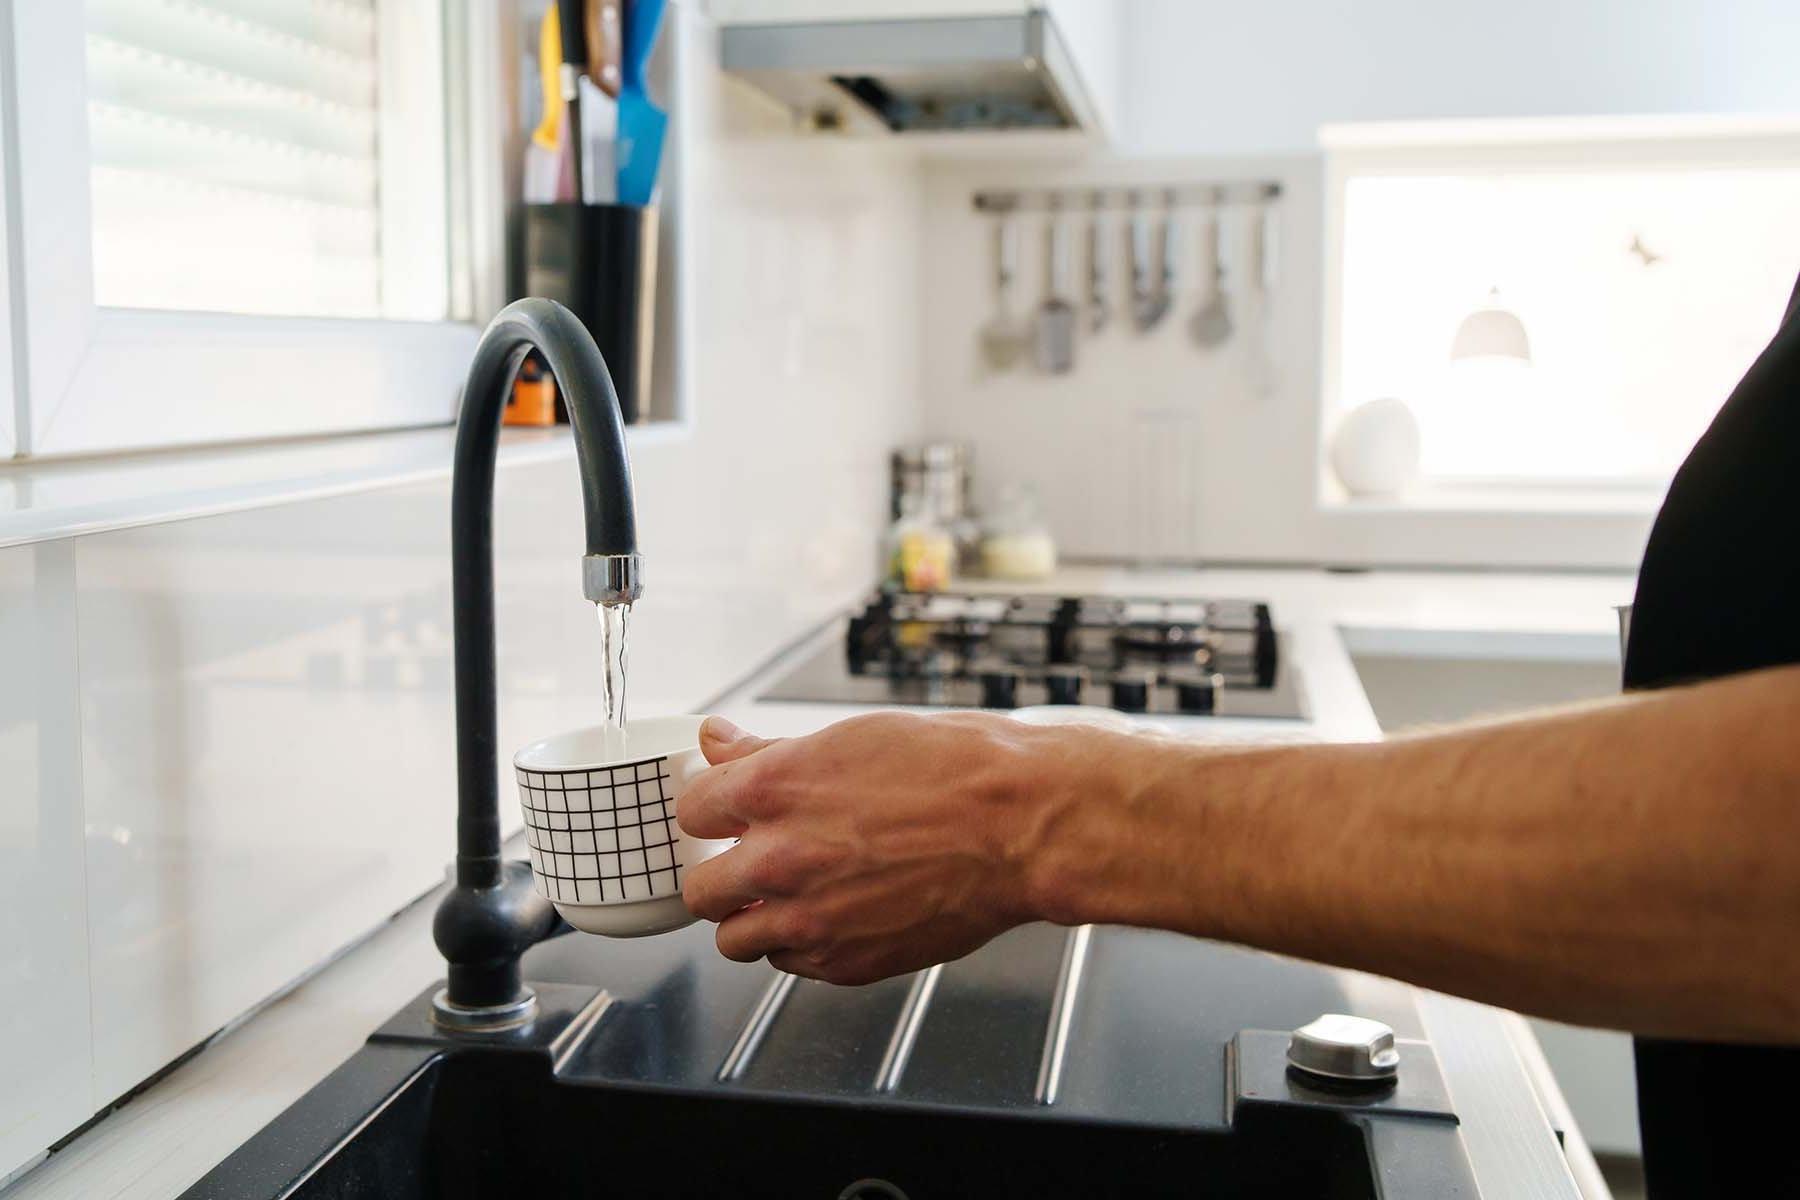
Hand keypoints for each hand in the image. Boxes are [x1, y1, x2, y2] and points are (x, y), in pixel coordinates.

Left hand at [677, 711, 1084, 984]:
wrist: (1024, 825)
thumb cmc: (957, 770)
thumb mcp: (852, 738)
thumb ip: (769, 752)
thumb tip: (718, 742)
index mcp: (773, 790)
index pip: (691, 811)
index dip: (712, 810)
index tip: (728, 812)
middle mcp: (779, 859)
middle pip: (700, 889)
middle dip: (722, 874)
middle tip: (754, 860)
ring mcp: (810, 919)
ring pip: (734, 940)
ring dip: (753, 918)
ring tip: (791, 896)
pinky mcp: (845, 963)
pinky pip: (789, 965)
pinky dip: (800, 946)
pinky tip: (834, 914)